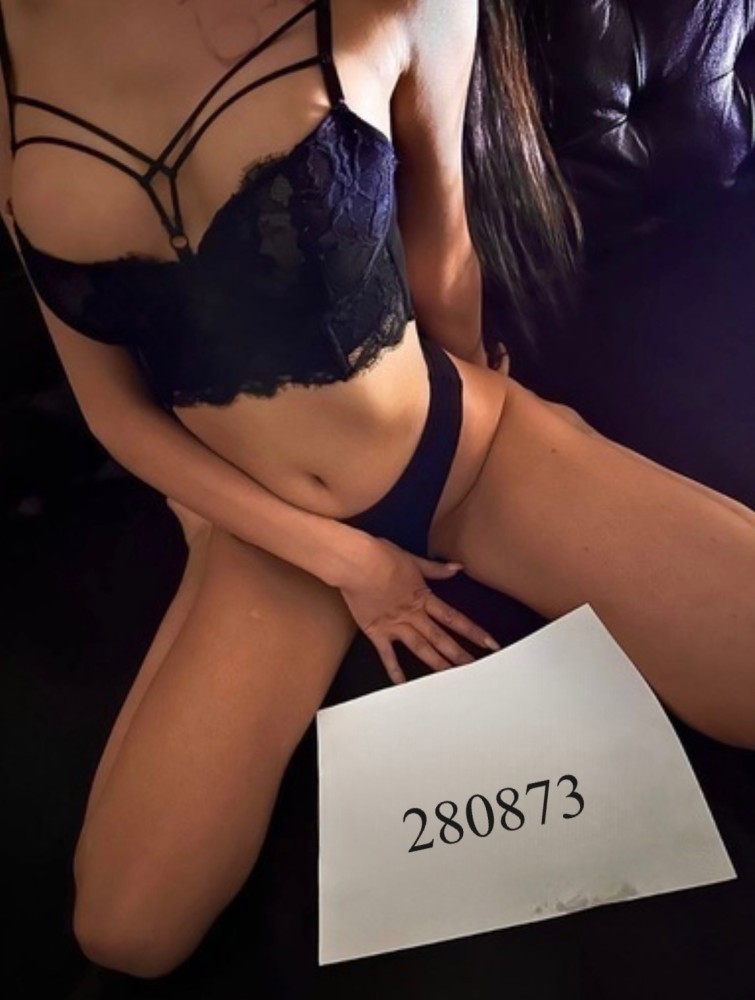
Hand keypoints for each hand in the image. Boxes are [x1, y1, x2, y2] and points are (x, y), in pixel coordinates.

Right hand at [338, 536, 501, 683]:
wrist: (355, 562)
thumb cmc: (381, 555)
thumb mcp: (412, 559)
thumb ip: (436, 569)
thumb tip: (457, 568)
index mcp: (423, 597)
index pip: (454, 618)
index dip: (474, 631)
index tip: (490, 643)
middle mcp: (412, 615)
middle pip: (441, 638)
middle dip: (459, 654)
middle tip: (475, 669)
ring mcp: (395, 625)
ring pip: (420, 648)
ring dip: (437, 664)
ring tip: (451, 678)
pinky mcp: (376, 631)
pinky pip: (387, 655)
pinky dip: (394, 670)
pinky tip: (402, 684)